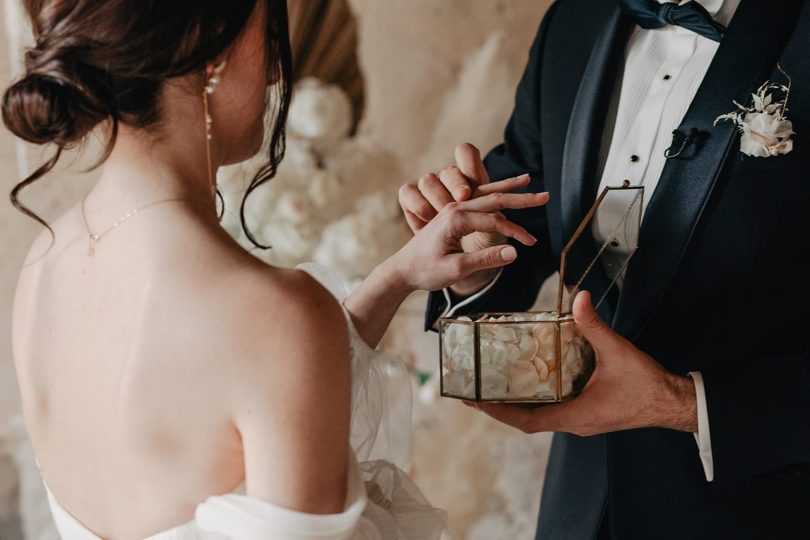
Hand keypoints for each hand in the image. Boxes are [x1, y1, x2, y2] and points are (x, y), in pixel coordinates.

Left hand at [398, 143, 523, 294]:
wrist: (403, 270)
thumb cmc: (426, 271)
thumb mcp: (455, 270)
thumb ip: (484, 260)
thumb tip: (514, 252)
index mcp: (454, 219)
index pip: (494, 220)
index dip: (515, 232)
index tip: (530, 243)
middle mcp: (455, 209)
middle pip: (493, 199)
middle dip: (521, 198)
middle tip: (546, 196)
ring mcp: (454, 210)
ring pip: (487, 195)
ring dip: (509, 189)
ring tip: (530, 181)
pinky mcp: (454, 215)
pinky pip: (479, 201)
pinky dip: (496, 193)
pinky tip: (507, 188)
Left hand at [466, 291, 697, 435]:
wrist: (673, 403)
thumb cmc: (647, 384)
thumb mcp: (618, 351)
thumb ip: (595, 325)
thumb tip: (578, 297)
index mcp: (575, 416)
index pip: (527, 421)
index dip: (500, 412)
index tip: (477, 401)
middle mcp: (574, 423)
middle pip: (527, 420)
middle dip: (501, 407)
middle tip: (476, 391)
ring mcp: (580, 420)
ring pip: (540, 416)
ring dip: (517, 404)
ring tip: (495, 385)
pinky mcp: (588, 414)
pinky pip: (554, 409)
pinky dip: (537, 399)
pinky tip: (531, 381)